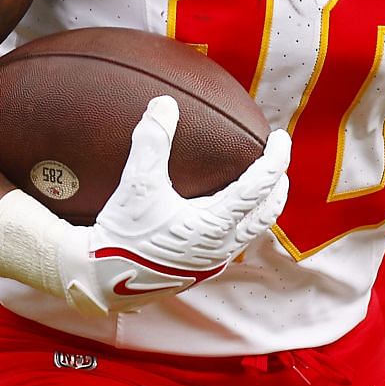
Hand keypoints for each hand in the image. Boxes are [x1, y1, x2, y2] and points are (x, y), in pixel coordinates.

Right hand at [56, 96, 289, 315]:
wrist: (103, 281)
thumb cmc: (123, 234)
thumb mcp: (137, 184)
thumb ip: (152, 141)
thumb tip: (164, 104)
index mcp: (215, 223)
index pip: (260, 185)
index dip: (276, 158)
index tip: (281, 138)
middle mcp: (221, 246)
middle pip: (267, 212)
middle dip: (278, 186)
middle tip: (278, 162)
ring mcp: (212, 262)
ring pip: (252, 232)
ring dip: (262, 207)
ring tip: (260, 189)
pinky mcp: (200, 271)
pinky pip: (234, 244)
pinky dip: (242, 223)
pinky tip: (225, 216)